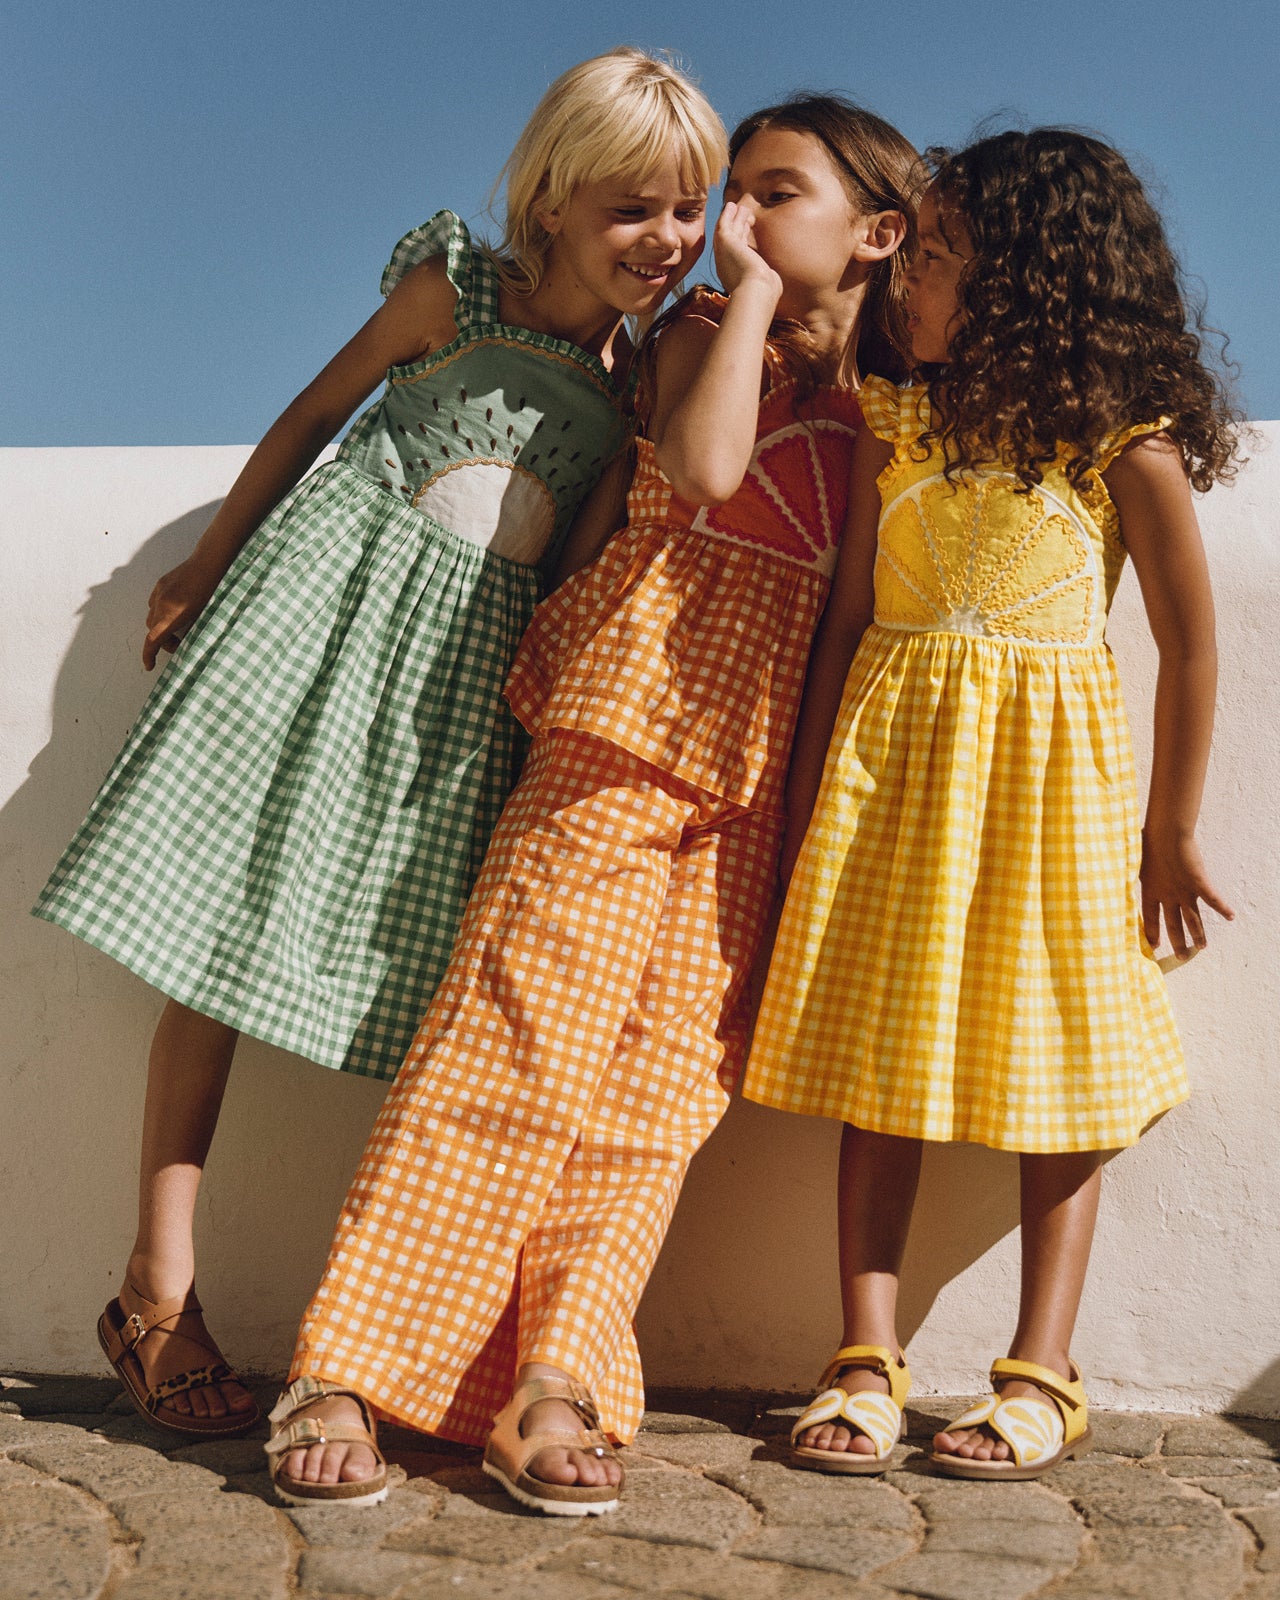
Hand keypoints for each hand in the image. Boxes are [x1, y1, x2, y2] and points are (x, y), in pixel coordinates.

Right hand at [142, 556, 220, 669]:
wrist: (210, 562)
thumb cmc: (213, 590)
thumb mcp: (206, 616)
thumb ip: (192, 630)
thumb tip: (188, 642)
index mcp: (172, 615)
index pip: (153, 640)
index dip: (149, 655)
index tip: (149, 665)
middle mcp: (161, 604)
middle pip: (152, 630)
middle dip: (162, 640)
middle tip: (180, 644)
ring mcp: (159, 592)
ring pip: (151, 616)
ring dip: (160, 625)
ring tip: (178, 627)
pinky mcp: (161, 584)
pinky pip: (154, 602)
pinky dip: (160, 611)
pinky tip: (175, 610)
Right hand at [713, 202, 782, 301]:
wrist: (756, 292)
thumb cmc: (763, 294)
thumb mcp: (765, 284)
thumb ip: (766, 279)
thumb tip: (772, 278)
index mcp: (733, 275)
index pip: (736, 253)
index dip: (741, 238)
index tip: (747, 228)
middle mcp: (725, 264)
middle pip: (730, 240)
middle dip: (736, 227)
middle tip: (742, 215)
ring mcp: (723, 252)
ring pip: (727, 230)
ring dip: (733, 218)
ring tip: (740, 207)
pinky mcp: (725, 242)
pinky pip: (724, 223)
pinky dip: (726, 214)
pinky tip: (731, 205)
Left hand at [1140, 825, 1233, 958]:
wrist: (1165, 833)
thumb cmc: (1147, 841)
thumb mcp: (1133, 861)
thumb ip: (1129, 872)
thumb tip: (1115, 871)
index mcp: (1150, 891)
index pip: (1150, 918)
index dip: (1152, 933)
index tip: (1153, 946)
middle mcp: (1167, 895)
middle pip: (1173, 924)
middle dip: (1177, 942)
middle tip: (1181, 957)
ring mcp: (1184, 891)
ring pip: (1192, 919)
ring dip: (1198, 934)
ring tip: (1201, 948)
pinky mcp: (1199, 883)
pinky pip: (1213, 899)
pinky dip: (1223, 908)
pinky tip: (1231, 917)